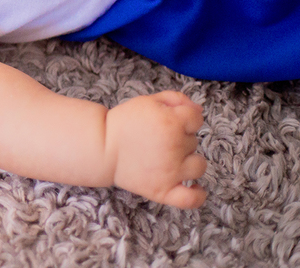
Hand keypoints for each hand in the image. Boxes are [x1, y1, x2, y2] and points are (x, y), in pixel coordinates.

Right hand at [105, 91, 206, 207]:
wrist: (101, 147)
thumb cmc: (123, 123)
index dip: (186, 118)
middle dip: (179, 137)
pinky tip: (196, 188)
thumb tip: (199, 110)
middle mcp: (175, 147)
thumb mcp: (147, 101)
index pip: (196, 119)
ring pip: (199, 166)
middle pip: (194, 141)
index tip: (172, 121)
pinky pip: (191, 199)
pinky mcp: (163, 190)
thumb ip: (175, 99)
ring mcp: (171, 171)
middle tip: (156, 138)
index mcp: (171, 122)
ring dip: (188, 160)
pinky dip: (198, 195)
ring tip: (169, 157)